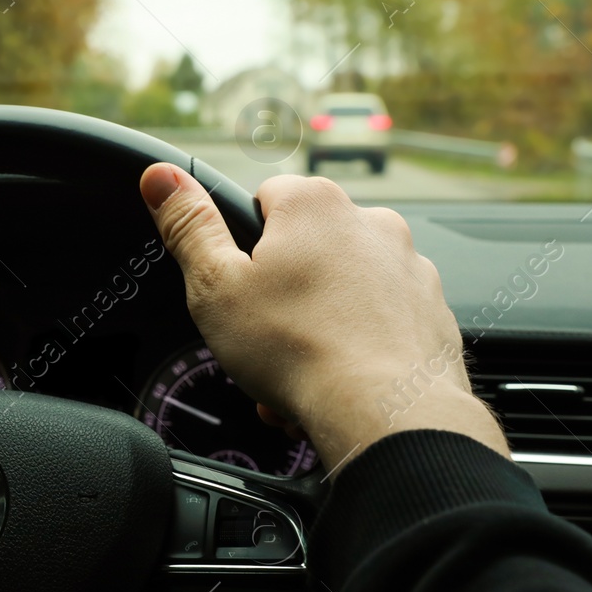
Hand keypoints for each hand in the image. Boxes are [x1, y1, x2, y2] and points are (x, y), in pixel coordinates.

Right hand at [138, 166, 507, 473]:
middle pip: (305, 250)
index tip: (237, 283)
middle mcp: (371, 222)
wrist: (386, 413)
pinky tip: (338, 382)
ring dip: (317, 327)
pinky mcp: (431, 310)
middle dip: (282, 294)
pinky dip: (358, 348)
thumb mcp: (215, 287)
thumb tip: (161, 178)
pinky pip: (380, 323)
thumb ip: (188, 226)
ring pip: (343, 291)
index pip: (263, 198)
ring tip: (298, 374)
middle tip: (264, 339)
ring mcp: (408, 266)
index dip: (241, 245)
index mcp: (314, 205)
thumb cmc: (300, 351)